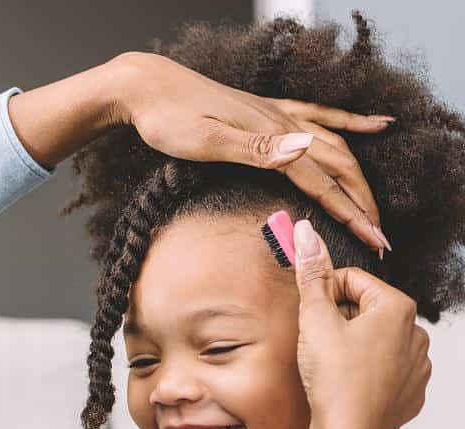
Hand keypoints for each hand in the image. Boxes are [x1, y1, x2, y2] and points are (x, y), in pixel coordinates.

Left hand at [111, 52, 392, 252]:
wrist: (148, 88)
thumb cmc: (169, 119)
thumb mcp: (207, 140)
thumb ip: (256, 149)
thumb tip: (304, 151)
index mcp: (272, 136)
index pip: (323, 182)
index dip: (351, 213)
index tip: (374, 240)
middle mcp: (283, 123)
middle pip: (338, 166)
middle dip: (362, 202)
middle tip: (380, 235)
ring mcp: (277, 115)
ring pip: (335, 145)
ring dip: (359, 176)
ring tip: (375, 204)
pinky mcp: (267, 111)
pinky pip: (320, 115)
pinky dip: (350, 122)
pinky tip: (373, 125)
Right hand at [291, 218, 430, 428]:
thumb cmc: (334, 379)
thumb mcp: (314, 319)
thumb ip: (311, 274)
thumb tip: (306, 233)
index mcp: (396, 307)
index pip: (352, 281)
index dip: (324, 294)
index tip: (311, 314)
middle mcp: (416, 332)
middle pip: (365, 310)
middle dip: (340, 321)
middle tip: (318, 344)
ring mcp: (418, 364)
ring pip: (376, 339)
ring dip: (353, 345)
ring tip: (332, 367)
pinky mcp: (412, 390)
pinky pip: (387, 368)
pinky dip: (367, 371)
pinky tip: (348, 383)